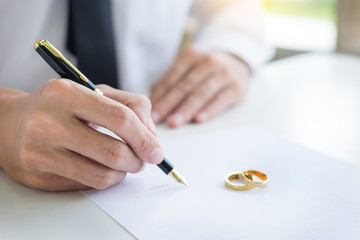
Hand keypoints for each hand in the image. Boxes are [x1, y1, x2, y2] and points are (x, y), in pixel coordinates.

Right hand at [0, 79, 161, 190]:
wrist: (11, 124)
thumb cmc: (60, 107)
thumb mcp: (94, 93)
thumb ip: (130, 105)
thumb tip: (151, 135)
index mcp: (66, 93)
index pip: (120, 118)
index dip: (145, 138)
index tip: (156, 150)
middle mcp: (48, 122)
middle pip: (114, 152)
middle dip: (139, 160)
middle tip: (144, 160)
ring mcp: (40, 151)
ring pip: (102, 174)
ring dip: (124, 173)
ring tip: (125, 164)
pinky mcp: (37, 175)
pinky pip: (86, 184)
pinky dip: (105, 179)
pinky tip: (104, 169)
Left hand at [150, 47, 249, 127]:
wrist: (238, 62)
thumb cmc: (206, 71)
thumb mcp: (189, 68)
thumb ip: (171, 81)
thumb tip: (151, 99)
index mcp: (191, 56)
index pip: (172, 78)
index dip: (160, 95)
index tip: (149, 113)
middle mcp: (208, 62)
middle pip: (185, 86)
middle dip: (169, 104)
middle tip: (157, 120)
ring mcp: (224, 74)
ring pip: (201, 93)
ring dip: (186, 109)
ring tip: (174, 123)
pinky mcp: (237, 87)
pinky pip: (221, 99)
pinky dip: (209, 110)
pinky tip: (198, 120)